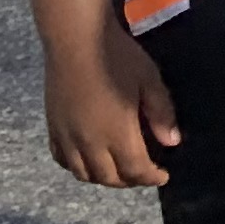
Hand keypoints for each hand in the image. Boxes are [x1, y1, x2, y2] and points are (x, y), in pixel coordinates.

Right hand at [42, 19, 178, 187]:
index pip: (135, 169)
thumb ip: (161, 113)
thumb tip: (172, 142)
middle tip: (143, 174)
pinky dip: (77, 168)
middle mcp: (88, 143)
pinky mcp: (52, 129)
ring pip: (83, 174)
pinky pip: (62, 160)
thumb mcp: (150, 81)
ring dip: (103, 178)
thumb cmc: (119, 58)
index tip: (162, 176)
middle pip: (108, 177)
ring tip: (119, 171)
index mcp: (116, 133)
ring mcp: (66, 138)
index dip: (150, 177)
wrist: (76, 41)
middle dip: (129, 181)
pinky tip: (88, 160)